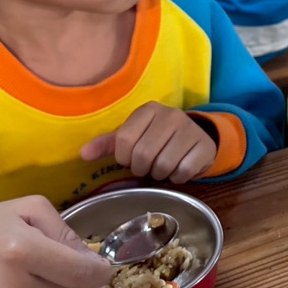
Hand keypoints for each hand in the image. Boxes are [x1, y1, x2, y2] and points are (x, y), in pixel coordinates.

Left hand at [81, 102, 216, 182]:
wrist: (196, 140)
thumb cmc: (158, 139)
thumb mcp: (134, 137)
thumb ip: (109, 145)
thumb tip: (83, 153)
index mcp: (149, 110)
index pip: (124, 140)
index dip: (123, 157)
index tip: (130, 158)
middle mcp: (171, 115)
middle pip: (143, 154)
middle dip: (141, 168)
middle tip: (147, 166)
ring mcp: (190, 129)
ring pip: (163, 165)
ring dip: (159, 174)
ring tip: (162, 167)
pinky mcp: (204, 146)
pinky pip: (183, 171)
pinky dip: (177, 177)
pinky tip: (179, 169)